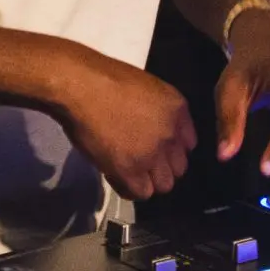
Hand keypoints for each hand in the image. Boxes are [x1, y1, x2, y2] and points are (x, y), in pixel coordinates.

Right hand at [56, 50, 196, 200]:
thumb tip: (151, 129)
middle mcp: (171, 133)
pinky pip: (141, 193)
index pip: (189, 144)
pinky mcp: (130, 170)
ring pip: (164, 184)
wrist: (79, 86)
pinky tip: (118, 176)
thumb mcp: (145, 87)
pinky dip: (130, 189)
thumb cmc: (104, 78)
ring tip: (129, 171)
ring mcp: (152, 153)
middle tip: (141, 161)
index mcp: (177, 108)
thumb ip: (157, 111)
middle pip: (179, 168)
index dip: (171, 150)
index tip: (156, 149)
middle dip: (161, 167)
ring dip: (148, 180)